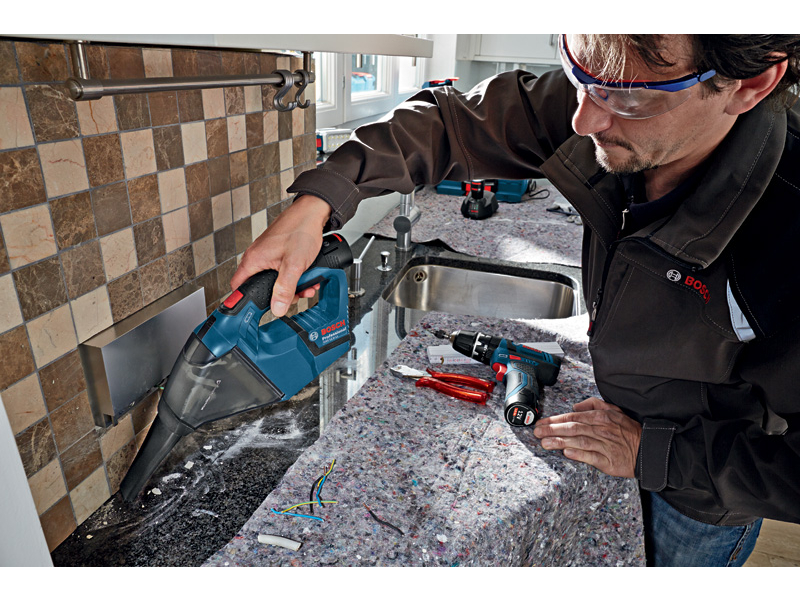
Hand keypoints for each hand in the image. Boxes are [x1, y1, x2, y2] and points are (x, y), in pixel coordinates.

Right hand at [231, 195, 331, 316]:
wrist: (313, 212)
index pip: (238, 287)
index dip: (246, 301)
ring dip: (292, 287)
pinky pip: (283, 271)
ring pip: (275, 280)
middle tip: (293, 296)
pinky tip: (307, 276)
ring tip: (306, 285)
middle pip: (261, 287)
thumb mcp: (294, 265)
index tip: (255, 311)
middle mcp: (257, 257)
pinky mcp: (279, 254)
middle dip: (280, 295)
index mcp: (253, 260)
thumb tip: (277, 308)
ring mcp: (268, 255)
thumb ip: (285, 288)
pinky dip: (295, 277)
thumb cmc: (301, 229)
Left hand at [532, 397, 641, 477]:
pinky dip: (579, 454)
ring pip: (579, 442)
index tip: (541, 422)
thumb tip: (575, 407)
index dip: (555, 420)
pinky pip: (591, 457)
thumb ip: (594, 404)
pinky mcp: (609, 461)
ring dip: (560, 442)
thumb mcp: (614, 410)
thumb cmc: (628, 430)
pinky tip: (567, 453)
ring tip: (545, 443)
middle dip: (552, 430)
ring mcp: (604, 446)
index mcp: (601, 417)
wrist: (648, 450)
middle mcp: (601, 430)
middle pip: (572, 428)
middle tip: (537, 432)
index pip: (573, 417)